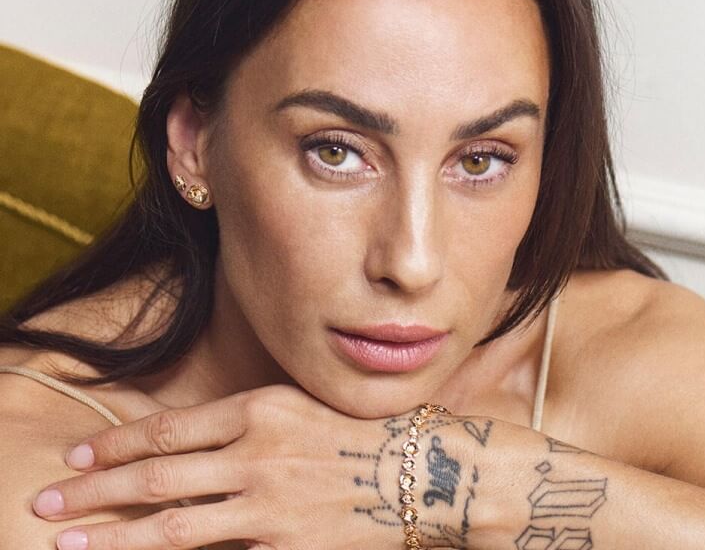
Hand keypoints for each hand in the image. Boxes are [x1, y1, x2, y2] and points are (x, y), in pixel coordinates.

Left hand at [31, 384, 471, 549]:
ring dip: (116, 537)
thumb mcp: (300, 404)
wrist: (422, 466)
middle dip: (95, 492)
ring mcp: (268, 505)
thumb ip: (246, 420)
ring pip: (174, 526)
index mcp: (260, 408)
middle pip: (157, 475)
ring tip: (69, 545)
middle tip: (46, 503)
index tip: (79, 456)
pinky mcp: (287, 547)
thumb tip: (187, 442)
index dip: (118, 443)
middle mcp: (256, 453)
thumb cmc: (359, 428)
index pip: (169, 427)